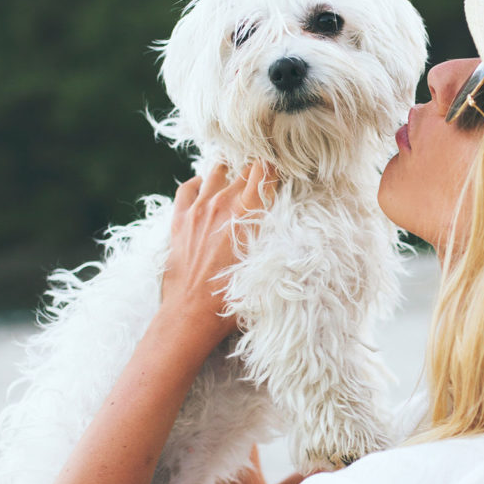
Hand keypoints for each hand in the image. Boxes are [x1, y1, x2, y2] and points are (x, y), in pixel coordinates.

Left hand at [161, 161, 277, 344]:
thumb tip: (303, 238)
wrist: (191, 313)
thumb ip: (282, 246)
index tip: (279, 174)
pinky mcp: (179, 219)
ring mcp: (198, 210)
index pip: (264, 172)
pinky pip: (187, 188)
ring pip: (215, 172)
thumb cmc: (232, 297)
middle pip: (244, 171)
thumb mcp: (268, 269)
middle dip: (255, 172)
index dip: (274, 169)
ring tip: (235, 176)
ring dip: (228, 173)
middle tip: (262, 179)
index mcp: (248, 215)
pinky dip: (198, 184)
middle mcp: (222, 205)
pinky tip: (205, 189)